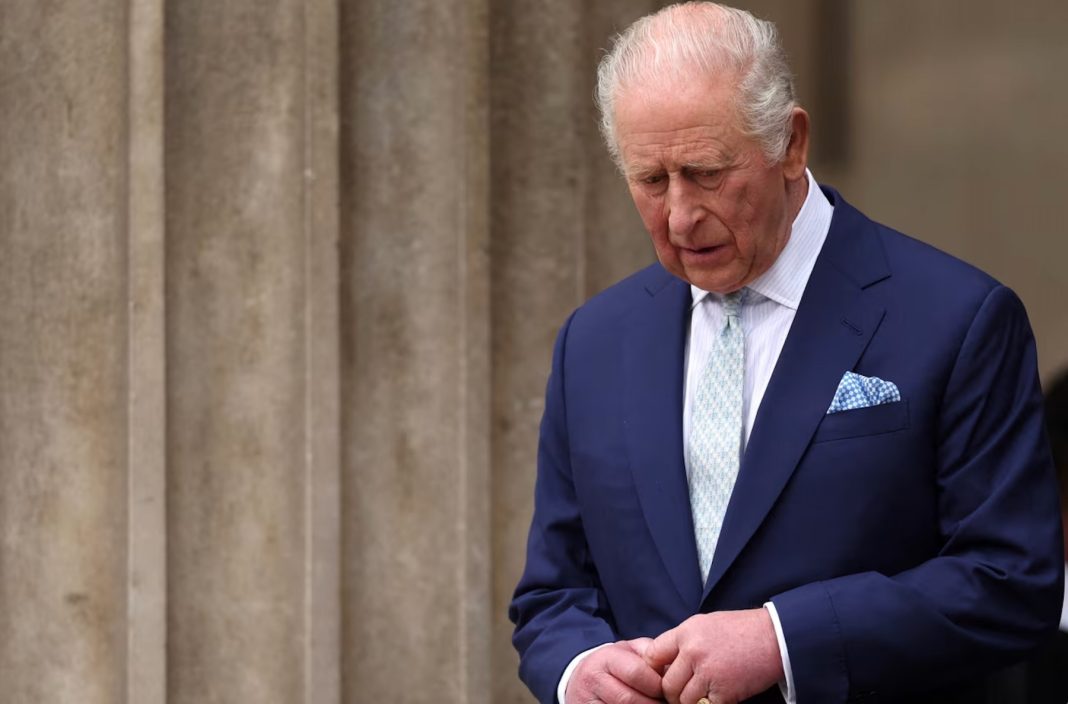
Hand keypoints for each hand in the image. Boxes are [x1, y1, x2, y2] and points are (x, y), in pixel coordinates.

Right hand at [565, 638, 663, 703]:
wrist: (582, 680)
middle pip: (630, 699)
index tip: (669, 690)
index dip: (658, 685)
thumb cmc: (614, 665)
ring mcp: (587, 700)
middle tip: (667, 703)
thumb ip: (650, 654)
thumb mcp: (629, 651)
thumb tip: (674, 668)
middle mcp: (593, 678)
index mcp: (606, 657)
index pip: (636, 673)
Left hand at [644, 609, 783, 703]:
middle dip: (672, 694)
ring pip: (684, 700)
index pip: (653, 656)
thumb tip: (665, 661)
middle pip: (667, 685)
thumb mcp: (705, 624)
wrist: (775, 637)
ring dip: (690, 703)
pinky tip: (718, 698)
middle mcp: (693, 652)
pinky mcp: (725, 691)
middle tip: (682, 695)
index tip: (662, 677)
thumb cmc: (741, 629)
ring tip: (701, 697)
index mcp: (686, 632)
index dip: (654, 670)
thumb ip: (683, 641)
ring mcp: (708, 672)